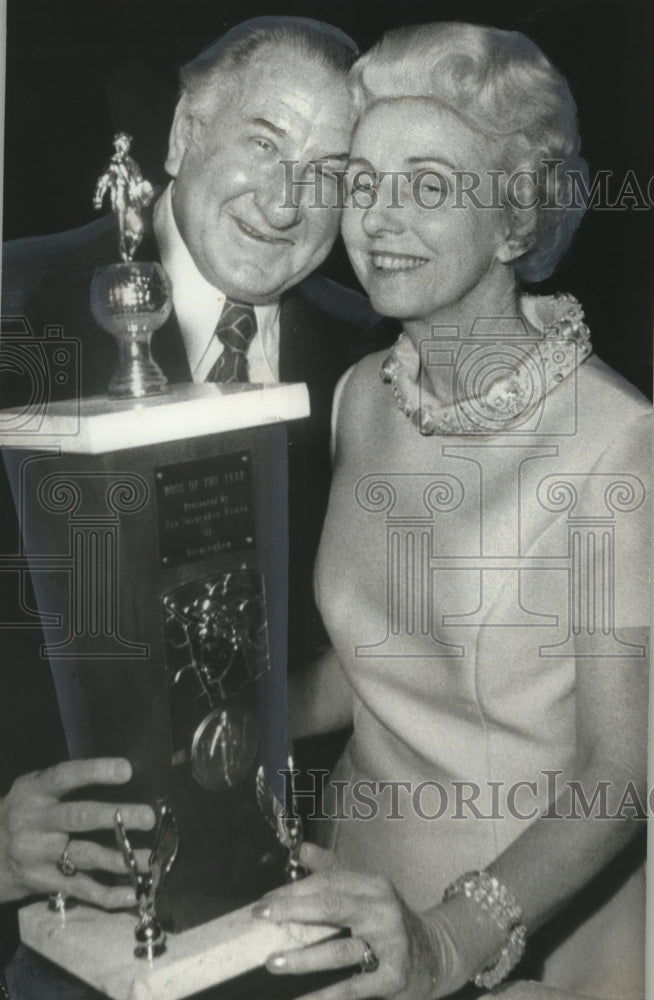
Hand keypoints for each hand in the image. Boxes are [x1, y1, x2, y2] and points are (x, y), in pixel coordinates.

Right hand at [0, 758, 154, 908]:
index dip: (95, 772)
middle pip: (78, 817)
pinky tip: (133, 891)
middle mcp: (35, 822)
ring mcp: (39, 855)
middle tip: (148, 816)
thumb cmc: (22, 813)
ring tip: (147, 857)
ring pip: (84, 855)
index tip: (126, 770)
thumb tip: (122, 774)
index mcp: (34, 791)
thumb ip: (66, 783)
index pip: (65, 776)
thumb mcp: (33, 789)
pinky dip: (109, 893)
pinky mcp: (45, 882)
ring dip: (119, 857)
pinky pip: (81, 888)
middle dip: (116, 817)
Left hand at [251, 843, 464, 999]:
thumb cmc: (388, 921)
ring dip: (303, 958)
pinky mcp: (392, 977)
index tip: (264, 902)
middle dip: (292, 910)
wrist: (435, 954)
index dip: (293, 890)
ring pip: (338, 949)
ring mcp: (390, 944)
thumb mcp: (367, 890)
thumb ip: (332, 870)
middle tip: (261, 916)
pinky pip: (352, 987)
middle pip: (331, 906)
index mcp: (373, 885)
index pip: (327, 882)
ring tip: (273, 962)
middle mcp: (383, 910)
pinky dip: (325, 996)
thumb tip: (300, 849)